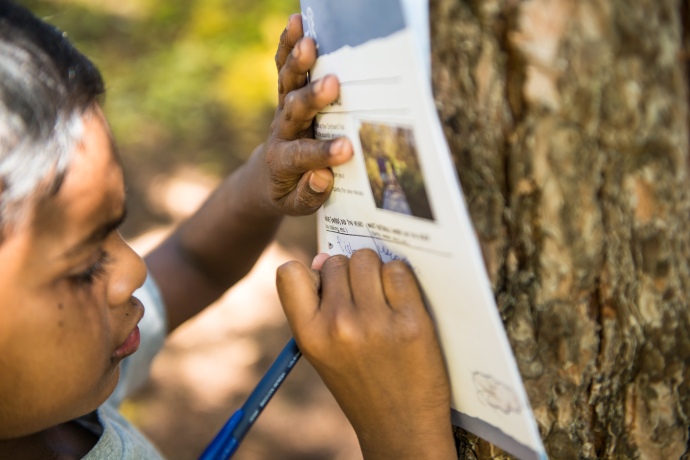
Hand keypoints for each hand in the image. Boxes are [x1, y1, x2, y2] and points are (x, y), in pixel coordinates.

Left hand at [254, 14, 352, 215]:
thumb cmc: (288, 192)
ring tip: (309, 41)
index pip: (304, 156)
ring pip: (287, 84)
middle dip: (313, 98)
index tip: (347, 149)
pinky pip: (283, 69)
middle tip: (333, 83)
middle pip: (294, 112)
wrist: (264, 179)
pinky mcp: (284, 96)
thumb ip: (310, 195)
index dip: (324, 153)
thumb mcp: (296, 206)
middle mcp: (281, 132)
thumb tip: (323, 175)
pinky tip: (296, 22)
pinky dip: (287, 45)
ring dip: (298, 63)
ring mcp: (282, 111)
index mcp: (284, 162)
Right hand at [276, 250, 454, 459]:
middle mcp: (338, 325)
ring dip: (375, 271)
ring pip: (368, 259)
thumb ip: (317, 306)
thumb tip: (323, 258)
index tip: (325, 281)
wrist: (401, 428)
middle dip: (349, 273)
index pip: (289, 272)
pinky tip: (402, 301)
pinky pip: (399, 271)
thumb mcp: (322, 352)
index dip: (309, 271)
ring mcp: (376, 322)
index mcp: (309, 334)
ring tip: (383, 298)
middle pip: (338, 261)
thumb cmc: (361, 384)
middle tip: (363, 299)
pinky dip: (400, 279)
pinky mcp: (411, 321)